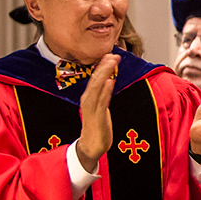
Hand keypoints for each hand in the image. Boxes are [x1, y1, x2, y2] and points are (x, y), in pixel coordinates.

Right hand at [76, 54, 120, 172]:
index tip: (110, 54)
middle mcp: (88, 100)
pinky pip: (101, 101)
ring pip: (97, 87)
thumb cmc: (96, 125)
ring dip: (104, 73)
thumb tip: (108, 80)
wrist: (91, 145)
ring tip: (111, 62)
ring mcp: (91, 108)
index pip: (95, 78)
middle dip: (103, 66)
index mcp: (89, 97)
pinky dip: (105, 90)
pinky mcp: (97, 117)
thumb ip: (103, 94)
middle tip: (112, 54)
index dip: (102, 66)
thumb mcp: (100, 107)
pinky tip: (109, 81)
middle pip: (95, 80)